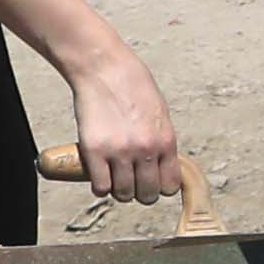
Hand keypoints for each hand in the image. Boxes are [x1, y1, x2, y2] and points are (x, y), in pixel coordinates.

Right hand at [67, 49, 185, 206]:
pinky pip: (100, 187)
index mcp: (166, 141)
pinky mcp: (94, 152)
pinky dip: (100, 186)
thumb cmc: (132, 86)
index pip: (169, 186)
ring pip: (123, 194)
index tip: (151, 181)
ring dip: (119, 190)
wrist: (104, 68)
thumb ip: (161, 142)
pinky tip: (99, 175)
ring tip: (114, 177)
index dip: (159, 187)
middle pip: (146, 195)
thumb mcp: (160, 114)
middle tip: (131, 182)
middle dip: (139, 192)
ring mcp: (119, 152)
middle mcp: (146, 150)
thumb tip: (162, 167)